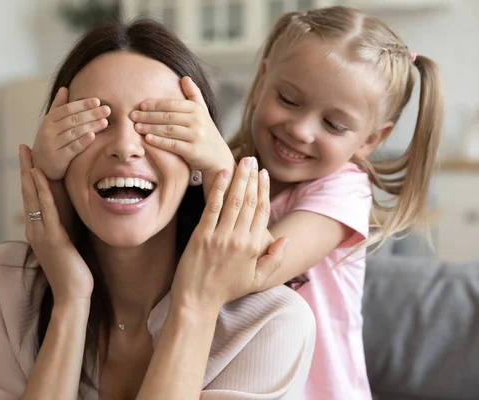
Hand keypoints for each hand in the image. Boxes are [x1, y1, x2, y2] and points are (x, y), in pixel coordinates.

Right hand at [19, 144, 93, 304]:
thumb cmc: (73, 272)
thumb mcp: (67, 244)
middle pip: (28, 192)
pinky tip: (39, 175)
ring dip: (29, 172)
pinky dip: (42, 190)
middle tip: (23, 146)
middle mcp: (35, 228)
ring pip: (33, 196)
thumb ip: (64, 228)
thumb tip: (69, 215)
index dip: (30, 177)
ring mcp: (41, 232)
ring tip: (27, 152)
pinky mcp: (52, 237)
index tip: (30, 157)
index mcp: (39, 230)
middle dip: (25, 168)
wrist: (72, 295)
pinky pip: (46, 208)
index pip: (33, 198)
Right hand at [32, 87, 110, 179]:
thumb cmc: (50, 141)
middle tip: (107, 110)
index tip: (98, 101)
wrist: (41, 166)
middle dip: (91, 114)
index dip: (83, 104)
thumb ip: (58, 107)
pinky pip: (72, 148)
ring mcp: (52, 145)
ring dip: (91, 126)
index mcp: (48, 120)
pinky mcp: (58, 158)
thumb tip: (64, 88)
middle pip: (73, 120)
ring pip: (74, 133)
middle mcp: (49, 131)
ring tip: (105, 122)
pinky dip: (83, 141)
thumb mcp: (51, 124)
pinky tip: (93, 136)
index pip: (67, 109)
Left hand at [130, 76, 234, 174]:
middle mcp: (197, 121)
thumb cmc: (206, 133)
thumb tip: (185, 77)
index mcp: (197, 109)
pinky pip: (172, 145)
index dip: (155, 104)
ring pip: (168, 130)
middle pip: (168, 116)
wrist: (218, 157)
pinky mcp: (193, 151)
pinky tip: (147, 139)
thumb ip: (194, 95)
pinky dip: (159, 141)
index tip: (140, 105)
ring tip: (136, 127)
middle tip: (133, 116)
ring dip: (150, 128)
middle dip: (148, 116)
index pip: (172, 104)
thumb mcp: (203, 112)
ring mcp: (196, 136)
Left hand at [171, 157, 288, 313]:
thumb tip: (286, 239)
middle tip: (253, 160)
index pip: (262, 211)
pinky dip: (218, 189)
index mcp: (253, 247)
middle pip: (249, 202)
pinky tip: (222, 173)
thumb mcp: (256, 279)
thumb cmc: (226, 289)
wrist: (197, 300)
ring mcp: (220, 236)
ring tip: (242, 161)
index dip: (264, 190)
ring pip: (233, 201)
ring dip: (239, 178)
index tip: (264, 174)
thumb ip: (274, 259)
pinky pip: (212, 207)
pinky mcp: (201, 235)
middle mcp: (239, 239)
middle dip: (252, 178)